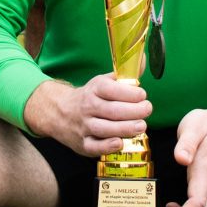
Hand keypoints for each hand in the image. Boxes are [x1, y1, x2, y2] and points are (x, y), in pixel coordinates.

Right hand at [31, 72, 153, 158]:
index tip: (142, 94)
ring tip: (141, 126)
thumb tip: (142, 60)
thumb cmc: (90, 97)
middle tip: (147, 109)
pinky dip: (107, 146)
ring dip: (125, 128)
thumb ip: (125, 75)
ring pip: (105, 129)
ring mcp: (84, 126)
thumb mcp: (104, 82)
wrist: (59, 112)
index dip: (129, 92)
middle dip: (133, 111)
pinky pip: (94, 147)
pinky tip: (120, 143)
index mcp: (94, 89)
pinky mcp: (83, 144)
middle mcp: (88, 107)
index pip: (111, 89)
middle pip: (112, 110)